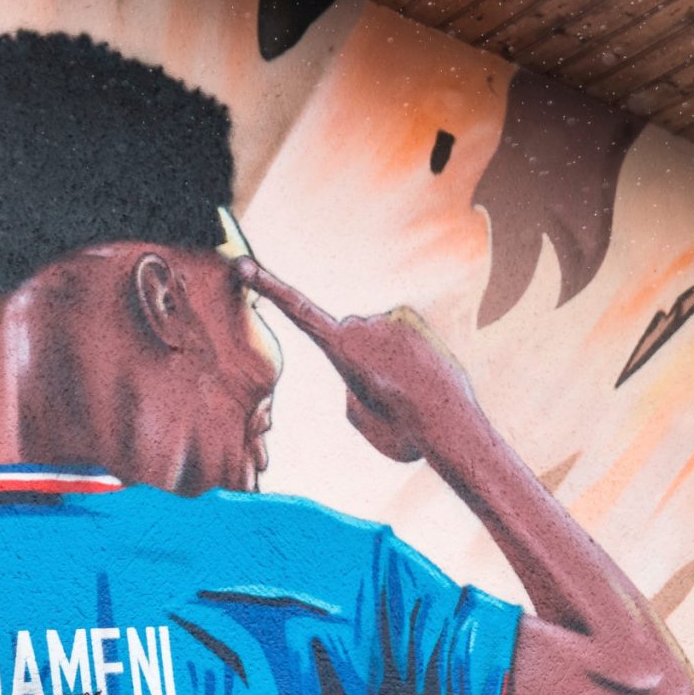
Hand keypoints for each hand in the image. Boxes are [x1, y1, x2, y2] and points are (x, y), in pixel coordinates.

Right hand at [235, 258, 477, 464]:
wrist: (449, 423)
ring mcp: (388, 319)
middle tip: (383, 392)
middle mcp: (360, 325)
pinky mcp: (412, 318)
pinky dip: (405, 352)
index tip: (245, 265)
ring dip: (385, 358)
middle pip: (345, 336)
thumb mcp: (359, 418)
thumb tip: (366, 370)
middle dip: (358, 358)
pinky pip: (396, 332)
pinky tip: (420, 374)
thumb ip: (353, 388)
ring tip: (406, 388)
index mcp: (339, 349)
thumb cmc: (399, 429)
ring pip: (373, 336)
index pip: (298, 313)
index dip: (269, 288)